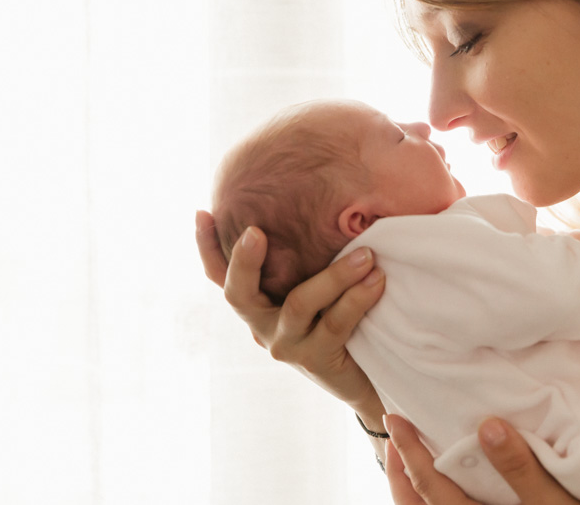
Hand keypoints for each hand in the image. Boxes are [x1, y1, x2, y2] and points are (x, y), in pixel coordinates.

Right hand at [195, 211, 385, 413]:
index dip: (206, 247)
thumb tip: (328, 203)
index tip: (202, 212)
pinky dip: (358, 298)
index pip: (220, 276)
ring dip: (335, 276)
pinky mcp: (314, 360)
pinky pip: (334, 324)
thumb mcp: (320, 286)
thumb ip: (310, 257)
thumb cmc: (343, 320)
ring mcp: (285, 345)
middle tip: (255, 232)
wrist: (368, 377)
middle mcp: (262, 325)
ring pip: (298, 304)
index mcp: (258, 303)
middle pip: (238, 294)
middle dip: (244, 262)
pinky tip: (377, 280)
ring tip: (367, 255)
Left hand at [385, 415, 579, 504]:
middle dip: (398, 472)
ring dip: (412, 488)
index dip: (406, 451)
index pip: (426, 484)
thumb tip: (487, 425)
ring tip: (411, 460)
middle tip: (393, 438)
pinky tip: (449, 482)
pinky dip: (434, 499)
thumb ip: (520, 467)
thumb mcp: (553, 502)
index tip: (393, 419)